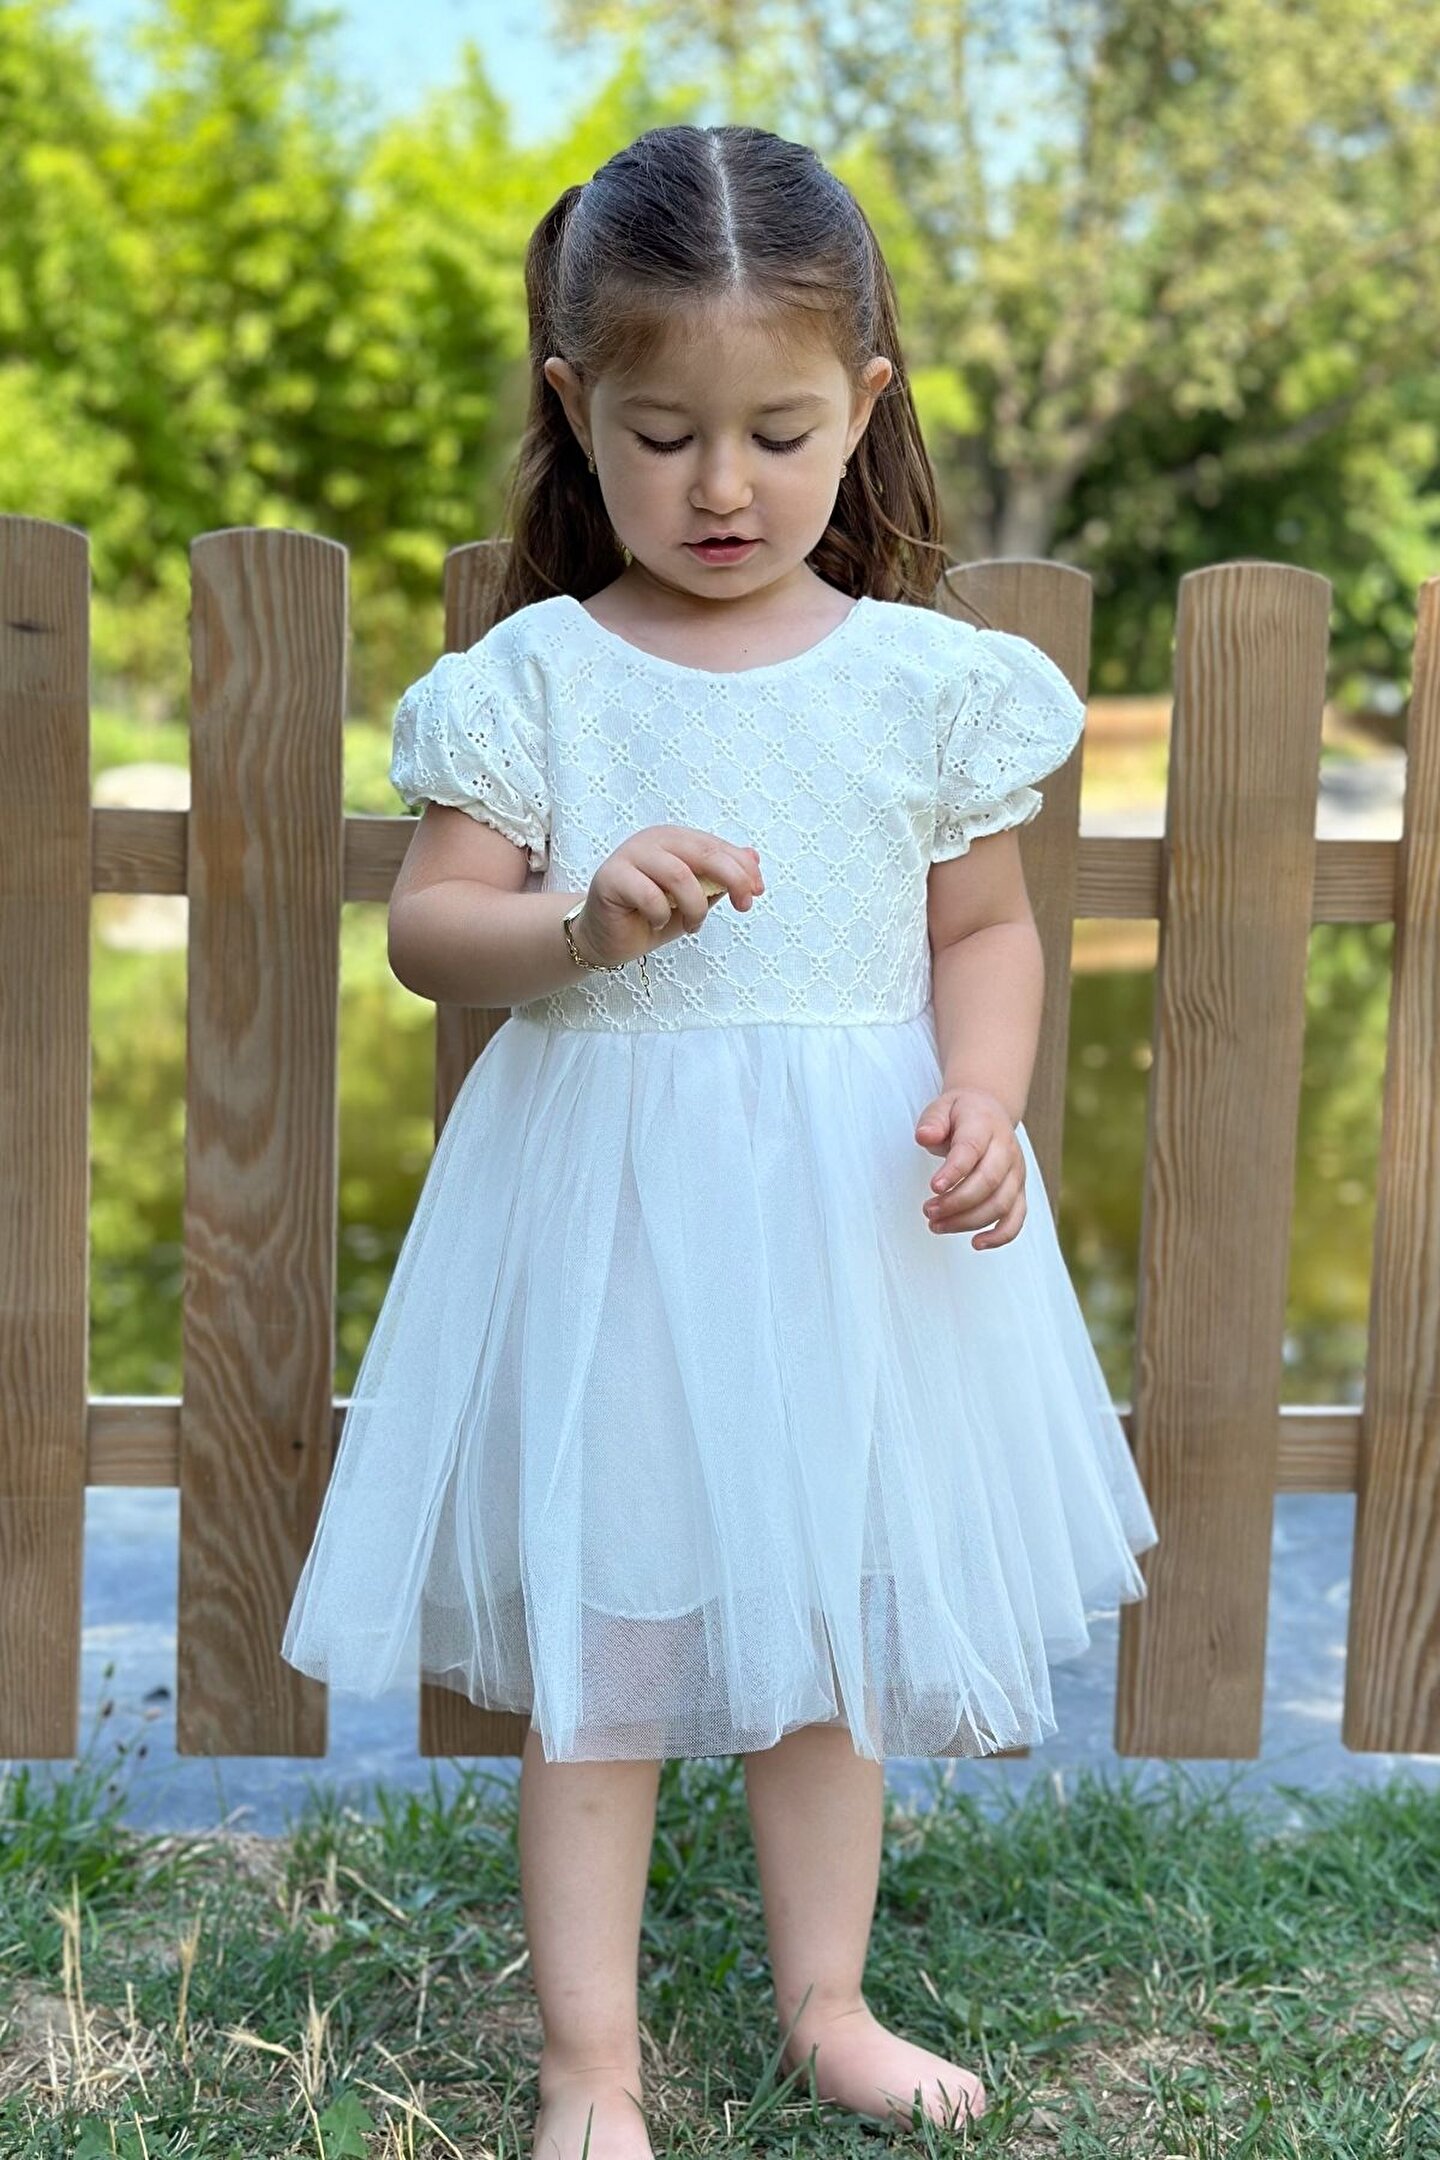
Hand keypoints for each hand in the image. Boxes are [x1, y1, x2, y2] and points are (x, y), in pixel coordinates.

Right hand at [572, 824, 763, 969]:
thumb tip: (753, 856)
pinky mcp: (610, 877)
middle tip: (744, 906)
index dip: (743, 867)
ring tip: (692, 924)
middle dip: (732, 880)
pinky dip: (661, 915)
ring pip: (679, 875)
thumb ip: (720, 878)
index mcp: (674, 839)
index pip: (716, 846)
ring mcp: (629, 855)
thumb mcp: (696, 898)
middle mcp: (652, 840)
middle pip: (704, 853)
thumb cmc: (652, 915)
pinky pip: (649, 895)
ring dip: (695, 906)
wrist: (609, 938)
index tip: (757, 892)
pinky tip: (656, 924)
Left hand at [914, 1085, 1026, 1249]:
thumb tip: (924, 1136)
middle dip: (956, 1202)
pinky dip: (1001, 1235)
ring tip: (936, 1225)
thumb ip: (932, 1121)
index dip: (954, 1171)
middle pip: (987, 1182)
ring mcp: (1016, 1172)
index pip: (972, 1150)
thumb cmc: (960, 1114)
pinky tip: (976, 1243)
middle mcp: (1006, 1150)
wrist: (989, 1111)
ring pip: (1001, 1204)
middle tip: (928, 1211)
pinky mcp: (1019, 1190)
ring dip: (968, 1221)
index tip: (933, 1188)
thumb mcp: (941, 1108)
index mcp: (984, 1125)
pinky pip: (1017, 1217)